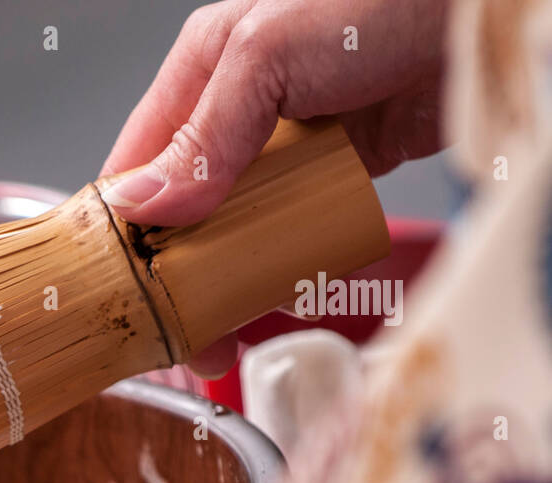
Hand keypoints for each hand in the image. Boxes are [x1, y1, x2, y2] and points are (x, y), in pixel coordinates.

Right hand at [101, 0, 445, 376]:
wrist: (479, 14)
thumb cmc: (377, 1)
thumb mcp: (267, 58)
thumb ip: (205, 135)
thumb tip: (145, 206)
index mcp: (201, 70)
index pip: (138, 161)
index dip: (124, 226)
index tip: (122, 286)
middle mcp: (238, 109)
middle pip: (188, 206)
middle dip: (180, 271)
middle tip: (183, 330)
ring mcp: (291, 143)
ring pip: (241, 225)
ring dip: (233, 277)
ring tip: (227, 326)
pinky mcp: (341, 168)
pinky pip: (299, 227)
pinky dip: (291, 262)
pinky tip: (282, 292)